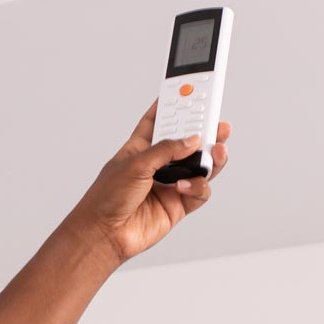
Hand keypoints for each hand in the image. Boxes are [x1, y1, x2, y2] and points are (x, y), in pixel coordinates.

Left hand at [65, 100, 231, 266]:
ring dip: (211, 158)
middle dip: (204, 131)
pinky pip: (199, 191)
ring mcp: (169, 184)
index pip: (159, 120)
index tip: (189, 89)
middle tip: (218, 121)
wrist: (105, 234)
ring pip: (200, 166)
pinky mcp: (178, 204)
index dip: (174, 105)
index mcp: (140, 148)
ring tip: (217, 149)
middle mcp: (158, 164)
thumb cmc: (107, 198)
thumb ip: (166, 151)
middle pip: (187, 142)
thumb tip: (192, 140)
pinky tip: (185, 186)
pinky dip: (197, 187)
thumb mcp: (135, 164)